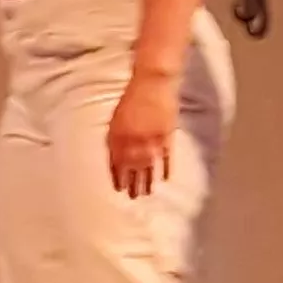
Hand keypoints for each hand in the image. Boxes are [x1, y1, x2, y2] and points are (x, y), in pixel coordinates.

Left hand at [107, 71, 177, 197]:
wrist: (152, 84)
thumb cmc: (132, 98)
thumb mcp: (116, 118)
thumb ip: (115, 136)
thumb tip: (115, 154)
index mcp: (118, 135)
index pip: (116, 161)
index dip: (117, 176)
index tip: (118, 188)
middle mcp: (133, 140)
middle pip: (132, 167)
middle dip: (132, 183)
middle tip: (133, 198)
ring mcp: (151, 139)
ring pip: (148, 165)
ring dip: (147, 180)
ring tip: (146, 194)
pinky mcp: (167, 135)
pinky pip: (166, 156)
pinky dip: (165, 168)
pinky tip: (165, 179)